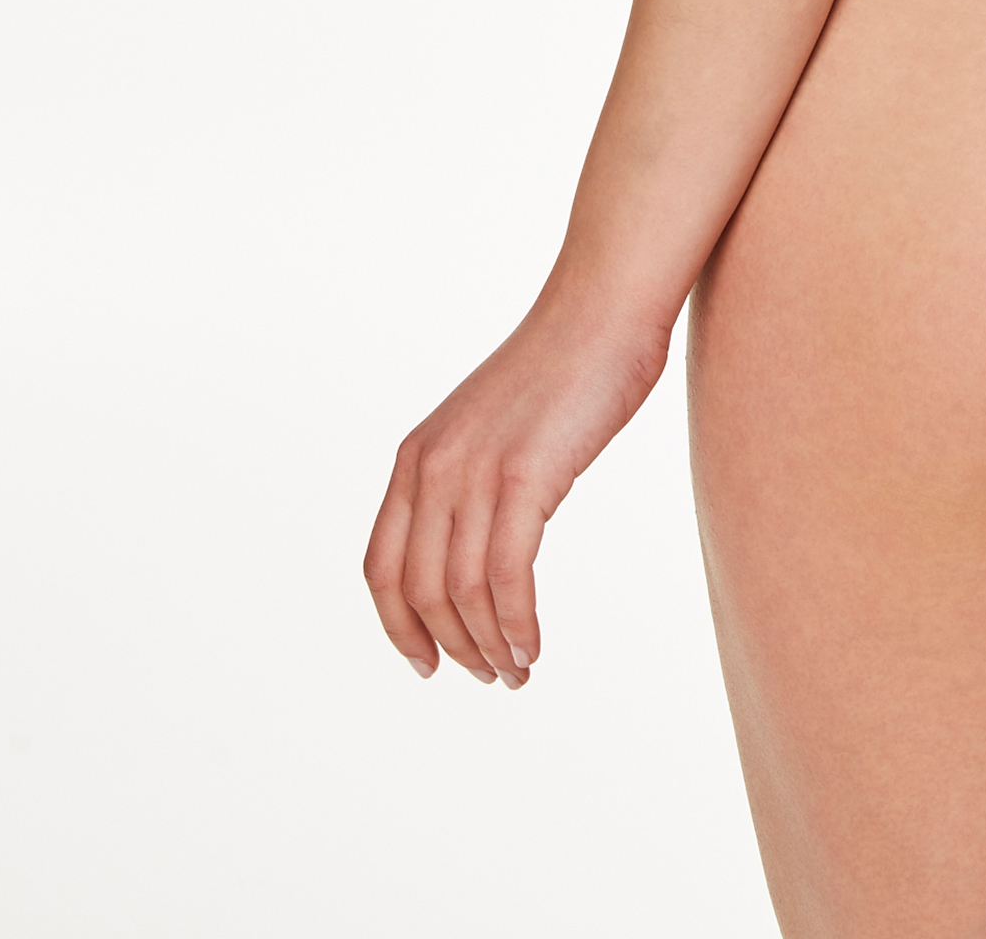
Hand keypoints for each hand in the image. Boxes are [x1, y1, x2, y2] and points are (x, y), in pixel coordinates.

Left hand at [363, 300, 668, 685]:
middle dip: (452, 647)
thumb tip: (478, 542)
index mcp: (416, 456)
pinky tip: (533, 646)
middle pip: (418, 591)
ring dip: (488, 646)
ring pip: (462, 592)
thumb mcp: (493, 426)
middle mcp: (432, 466)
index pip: (380, 568)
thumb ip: (471, 476)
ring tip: (517, 673)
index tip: (427, 664)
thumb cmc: (566, 365)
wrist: (604, 308)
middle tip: (489, 677)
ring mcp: (475, 471)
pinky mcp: (524, 477)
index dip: (397, 627)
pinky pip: (508, 577)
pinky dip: (516, 624)